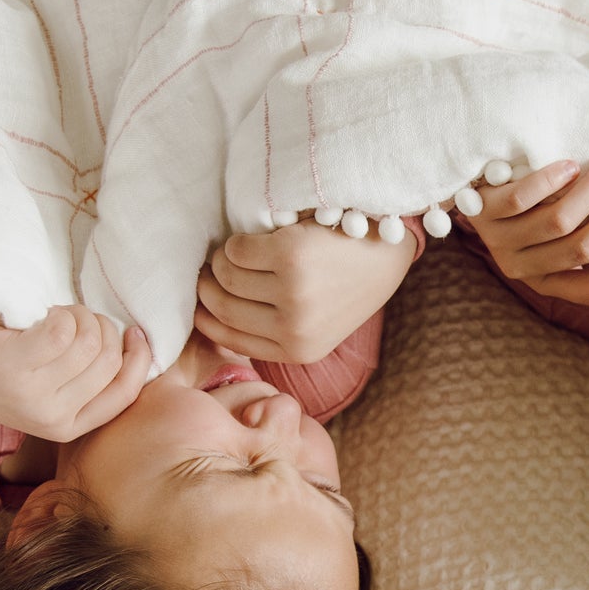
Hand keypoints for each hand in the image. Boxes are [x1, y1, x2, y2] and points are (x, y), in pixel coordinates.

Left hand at [0, 305, 149, 442]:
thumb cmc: (2, 368)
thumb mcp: (49, 390)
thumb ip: (88, 380)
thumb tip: (136, 349)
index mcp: (67, 428)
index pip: (124, 393)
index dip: (139, 359)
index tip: (136, 333)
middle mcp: (53, 418)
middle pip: (109, 361)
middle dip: (103, 328)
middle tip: (79, 317)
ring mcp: (34, 395)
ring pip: (89, 342)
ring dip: (79, 316)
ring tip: (58, 314)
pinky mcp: (16, 367)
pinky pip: (63, 330)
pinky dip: (59, 313)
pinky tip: (42, 314)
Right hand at [194, 218, 418, 363]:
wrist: (386, 249)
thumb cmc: (343, 283)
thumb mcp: (315, 323)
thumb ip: (272, 329)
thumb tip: (209, 316)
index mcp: (298, 351)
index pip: (228, 338)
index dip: (206, 316)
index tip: (202, 299)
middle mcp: (294, 328)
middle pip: (221, 306)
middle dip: (209, 284)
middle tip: (213, 268)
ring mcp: (294, 292)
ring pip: (226, 276)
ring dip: (222, 260)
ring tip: (236, 252)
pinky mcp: (292, 256)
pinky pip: (238, 250)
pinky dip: (237, 242)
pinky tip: (253, 238)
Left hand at [462, 153, 588, 306]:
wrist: (472, 188)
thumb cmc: (532, 207)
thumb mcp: (562, 230)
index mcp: (549, 281)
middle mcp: (524, 269)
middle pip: (582, 250)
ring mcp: (501, 242)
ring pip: (558, 222)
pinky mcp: (483, 212)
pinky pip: (522, 199)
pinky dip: (552, 180)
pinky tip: (571, 165)